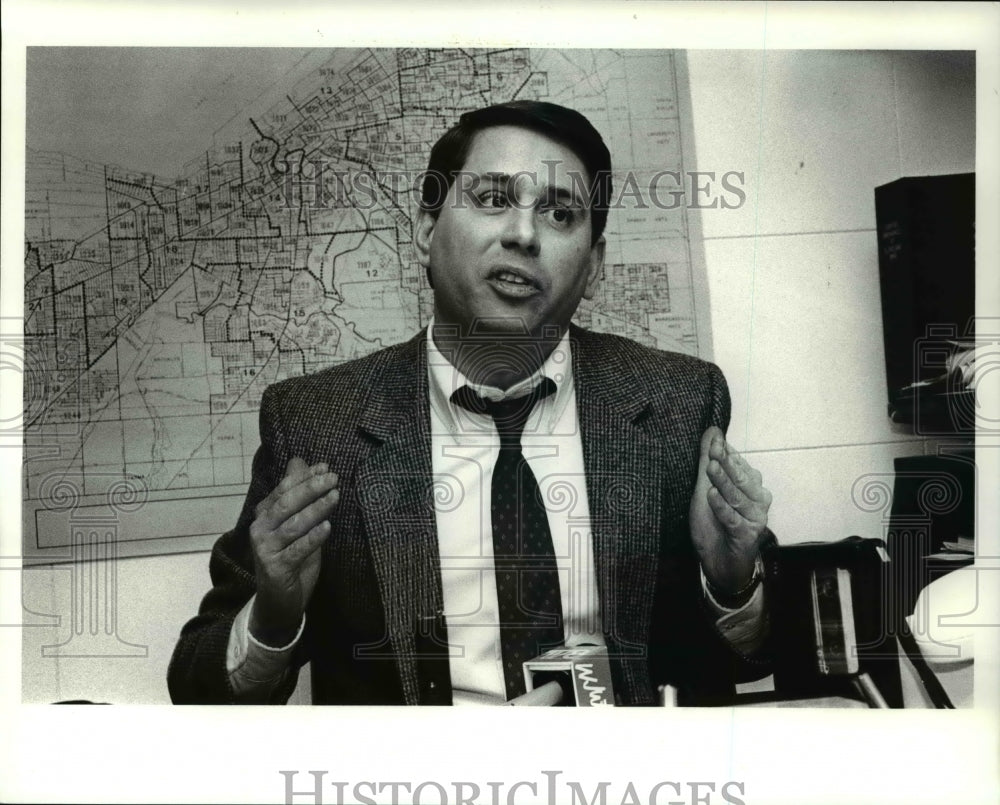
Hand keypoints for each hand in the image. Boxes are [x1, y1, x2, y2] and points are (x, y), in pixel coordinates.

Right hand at [248, 457, 338, 645]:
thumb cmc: (290, 558)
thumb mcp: (296, 524)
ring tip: (335, 497)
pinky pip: (297, 550)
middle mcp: (260, 529)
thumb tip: (300, 462)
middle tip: (333, 478)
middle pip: (286, 504)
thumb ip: (298, 496)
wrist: (278, 602)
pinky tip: (328, 528)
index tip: (325, 468)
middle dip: (310, 489)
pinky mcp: (275, 568)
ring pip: (292, 525)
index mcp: (264, 515)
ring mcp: (265, 549)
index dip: (304, 477)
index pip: (283, 490)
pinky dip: (313, 538)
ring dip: (315, 510)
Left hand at [689, 426, 771, 593]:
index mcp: (750, 485)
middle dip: (726, 463)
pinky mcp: (748, 535)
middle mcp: (758, 499)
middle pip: (741, 478)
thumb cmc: (714, 523)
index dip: (725, 453)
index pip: (738, 464)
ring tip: (709, 469)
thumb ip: (708, 460)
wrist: (718, 561)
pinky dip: (723, 508)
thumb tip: (713, 431)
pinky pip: (734, 519)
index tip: (714, 441)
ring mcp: (755, 517)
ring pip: (738, 497)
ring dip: (723, 482)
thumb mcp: (705, 488)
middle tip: (712, 451)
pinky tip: (712, 496)